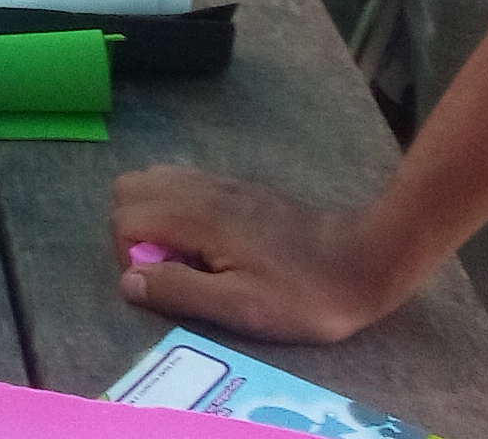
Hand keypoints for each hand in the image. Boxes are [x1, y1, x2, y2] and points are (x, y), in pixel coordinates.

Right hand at [111, 166, 410, 345]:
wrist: (363, 260)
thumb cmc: (302, 293)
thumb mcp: (241, 308)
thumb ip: (178, 290)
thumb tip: (129, 281)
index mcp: (197, 216)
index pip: (124, 218)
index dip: (131, 257)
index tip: (169, 285)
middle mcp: (203, 190)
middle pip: (130, 189)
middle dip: (135, 231)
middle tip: (174, 268)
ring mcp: (223, 185)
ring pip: (156, 181)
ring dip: (156, 219)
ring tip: (192, 258)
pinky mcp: (241, 190)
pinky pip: (186, 184)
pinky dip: (181, 211)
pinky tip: (214, 246)